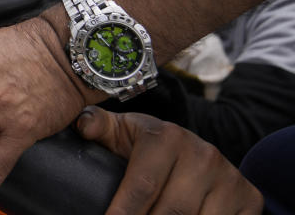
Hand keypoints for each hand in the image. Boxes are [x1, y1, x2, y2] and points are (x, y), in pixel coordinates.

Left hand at [76, 107, 262, 213]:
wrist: (194, 150)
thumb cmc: (147, 145)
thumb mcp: (122, 132)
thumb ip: (98, 126)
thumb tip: (82, 126)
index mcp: (166, 137)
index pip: (143, 186)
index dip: (123, 213)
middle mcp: (202, 154)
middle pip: (172, 211)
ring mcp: (229, 177)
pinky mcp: (249, 198)